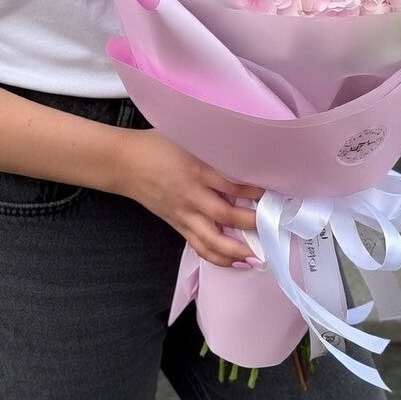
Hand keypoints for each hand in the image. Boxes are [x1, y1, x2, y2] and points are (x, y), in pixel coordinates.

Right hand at [115, 128, 265, 267]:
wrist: (124, 163)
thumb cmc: (157, 144)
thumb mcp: (186, 138)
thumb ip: (212, 148)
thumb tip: (242, 152)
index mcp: (196, 169)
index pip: (232, 186)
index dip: (256, 192)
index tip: (275, 192)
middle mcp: (191, 195)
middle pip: (227, 216)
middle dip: (253, 224)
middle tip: (275, 226)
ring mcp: (183, 213)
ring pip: (213, 240)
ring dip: (237, 251)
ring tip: (259, 256)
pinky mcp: (176, 224)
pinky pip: (198, 245)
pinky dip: (217, 256)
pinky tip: (235, 261)